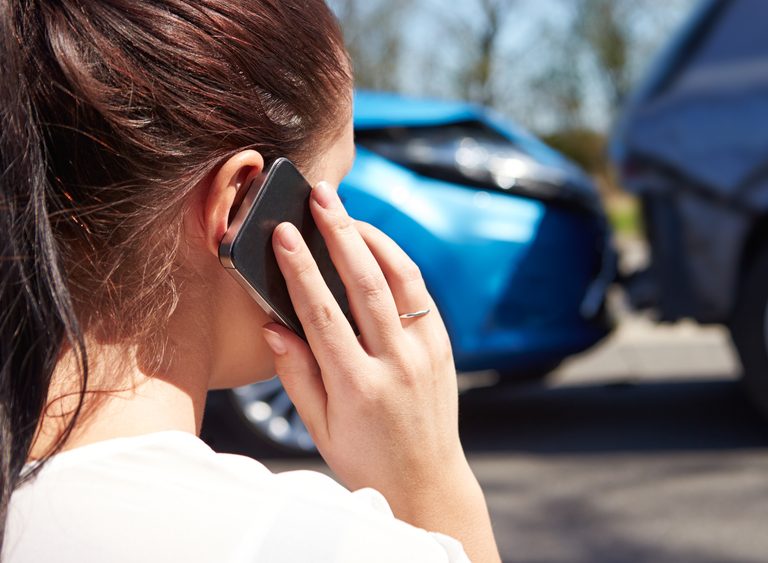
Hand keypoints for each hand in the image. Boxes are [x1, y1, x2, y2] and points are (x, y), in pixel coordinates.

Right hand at [259, 181, 498, 561]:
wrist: (426, 480)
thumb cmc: (364, 457)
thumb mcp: (320, 428)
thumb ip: (296, 375)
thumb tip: (273, 325)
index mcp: (358, 387)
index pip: (323, 314)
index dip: (301, 269)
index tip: (283, 233)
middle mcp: (396, 364)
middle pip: (366, 283)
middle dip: (339, 233)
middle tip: (321, 196)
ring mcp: (426, 353)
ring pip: (401, 280)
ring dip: (372, 238)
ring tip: (346, 211)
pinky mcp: (443, 347)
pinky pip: (419, 294)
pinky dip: (397, 263)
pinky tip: (375, 245)